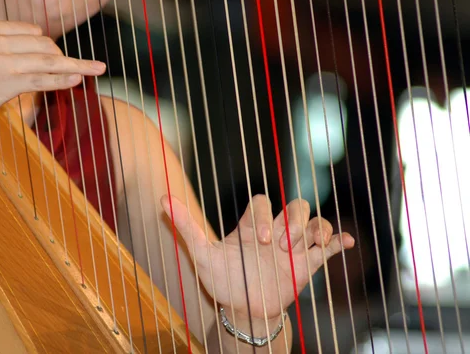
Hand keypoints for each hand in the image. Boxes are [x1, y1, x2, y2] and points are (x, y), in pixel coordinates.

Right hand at [0, 0, 105, 135]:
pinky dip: (62, 80)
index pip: (31, 31)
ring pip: (48, 62)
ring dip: (76, 66)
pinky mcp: (5, 84)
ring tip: (97, 69)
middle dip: (62, 57)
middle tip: (76, 69)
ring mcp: (1, 62)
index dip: (47, 45)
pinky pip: (41, 80)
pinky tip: (78, 80)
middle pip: (44, 45)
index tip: (58, 57)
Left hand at [161, 194, 354, 322]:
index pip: (262, 202)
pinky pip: (329, 244)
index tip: (259, 240)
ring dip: (315, 229)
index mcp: (251, 225)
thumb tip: (163, 198)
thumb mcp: (203, 254)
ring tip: (308, 246)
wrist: (242, 308)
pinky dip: (338, 240)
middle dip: (293, 220)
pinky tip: (345, 242)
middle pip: (296, 205)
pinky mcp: (309, 262)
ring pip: (314, 221)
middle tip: (281, 246)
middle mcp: (275, 230)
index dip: (264, 214)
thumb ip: (186, 227)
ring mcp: (294, 245)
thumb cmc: (223, 279)